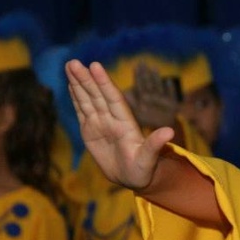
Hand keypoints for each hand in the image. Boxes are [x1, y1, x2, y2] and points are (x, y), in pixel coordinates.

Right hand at [66, 60, 174, 189]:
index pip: (114, 99)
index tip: (95, 66)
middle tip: (74, 62)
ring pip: (88, 99)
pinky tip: (71, 84)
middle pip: (98, 95)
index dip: (104, 83)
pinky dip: (76, 97)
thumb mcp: (149, 159)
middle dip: (86, 79)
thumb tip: (169, 132)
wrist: (132, 177)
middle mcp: (113, 119)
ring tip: (70, 65)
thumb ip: (155, 145)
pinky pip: (82, 110)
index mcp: (126, 123)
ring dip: (78, 83)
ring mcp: (101, 123)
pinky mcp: (91, 130)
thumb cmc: (143, 170)